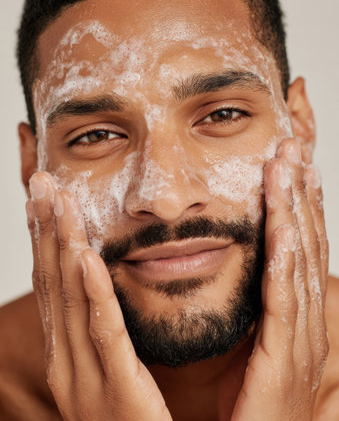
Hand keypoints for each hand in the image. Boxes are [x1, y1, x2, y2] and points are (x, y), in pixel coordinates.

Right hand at [26, 173, 171, 420]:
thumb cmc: (130, 417)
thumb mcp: (106, 366)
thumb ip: (100, 328)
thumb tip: (96, 286)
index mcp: (65, 352)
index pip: (51, 284)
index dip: (44, 238)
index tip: (43, 199)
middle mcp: (65, 360)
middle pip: (53, 281)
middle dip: (46, 227)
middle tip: (43, 181)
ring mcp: (85, 376)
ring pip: (70, 298)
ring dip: (63, 245)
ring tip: (60, 201)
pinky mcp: (117, 389)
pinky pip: (104, 333)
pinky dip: (93, 293)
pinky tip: (87, 258)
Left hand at [227, 138, 328, 420]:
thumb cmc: (251, 402)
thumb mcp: (256, 344)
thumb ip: (258, 308)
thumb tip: (252, 270)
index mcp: (296, 314)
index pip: (299, 248)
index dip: (297, 204)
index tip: (290, 166)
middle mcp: (305, 319)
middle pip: (306, 244)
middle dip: (299, 193)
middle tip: (292, 148)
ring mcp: (299, 338)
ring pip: (299, 262)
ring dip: (294, 212)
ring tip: (288, 168)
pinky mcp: (283, 357)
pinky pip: (285, 301)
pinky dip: (287, 260)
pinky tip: (285, 226)